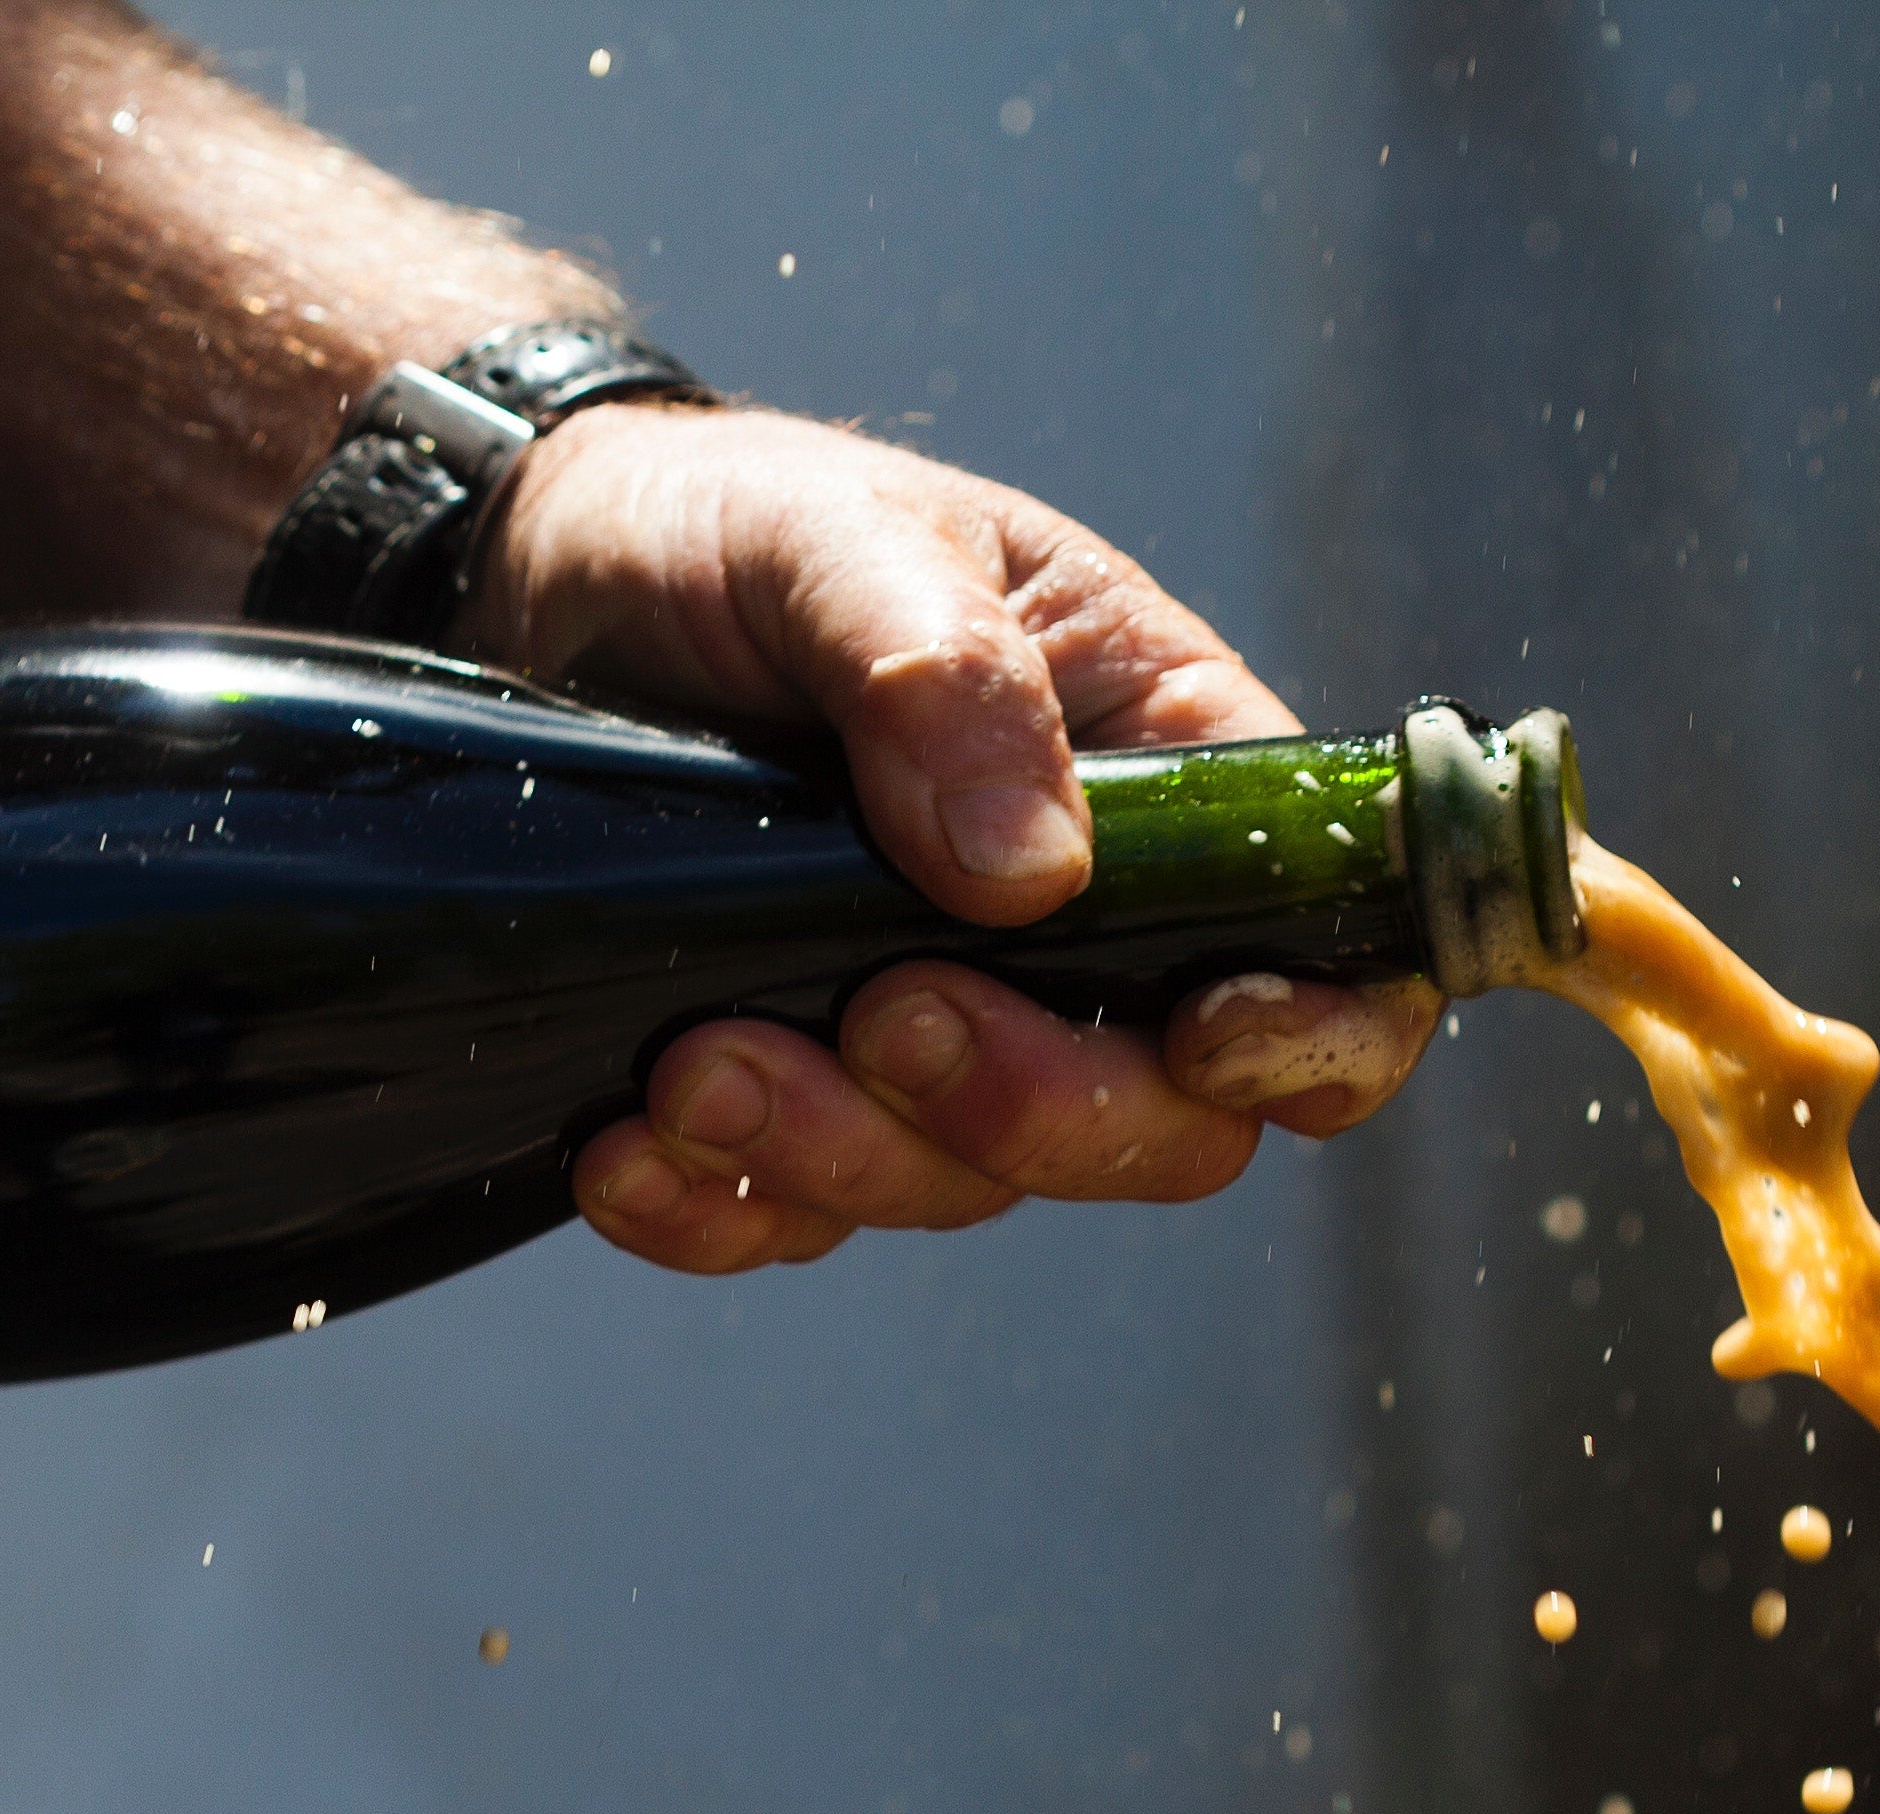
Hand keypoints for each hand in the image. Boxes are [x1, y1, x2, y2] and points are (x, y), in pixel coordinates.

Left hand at [463, 403, 1439, 1276]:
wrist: (548, 581)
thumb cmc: (742, 530)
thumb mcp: (840, 542)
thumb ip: (942, 677)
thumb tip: (1039, 874)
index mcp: (1171, 776)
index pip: (1331, 952)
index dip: (1316, 1034)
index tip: (1208, 1036)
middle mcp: (1085, 935)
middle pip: (1157, 1123)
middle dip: (1027, 1106)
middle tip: (880, 1014)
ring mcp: (946, 1031)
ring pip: (966, 1183)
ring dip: (838, 1154)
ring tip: (692, 1065)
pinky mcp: (801, 1097)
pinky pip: (794, 1216)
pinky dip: (715, 1212)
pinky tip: (622, 1157)